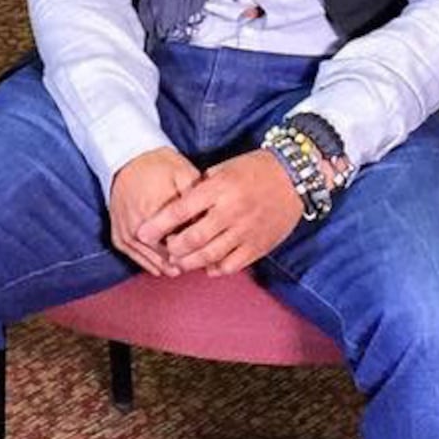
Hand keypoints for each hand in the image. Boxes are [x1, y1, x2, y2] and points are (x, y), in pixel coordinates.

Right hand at [109, 147, 199, 276]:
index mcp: (156, 210)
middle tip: (199, 262)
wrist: (127, 159)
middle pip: (166, 256)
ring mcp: (126, 233)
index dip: (196, 248)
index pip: (180, 242)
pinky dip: (151, 263)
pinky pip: (136, 258)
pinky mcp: (118, 237)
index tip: (208, 249)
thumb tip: (209, 222)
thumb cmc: (160, 166)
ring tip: (185, 266)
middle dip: (183, 260)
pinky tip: (165, 266)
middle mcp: (138, 225)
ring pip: (151, 261)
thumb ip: (197, 199)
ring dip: (168, 265)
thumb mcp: (185, 174)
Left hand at [142, 149, 304, 275]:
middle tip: (164, 250)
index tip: (142, 233)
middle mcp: (232, 211)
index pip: (181, 210)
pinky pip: (231, 265)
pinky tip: (207, 266)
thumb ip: (202, 188)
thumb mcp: (225, 168)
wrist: (296, 177)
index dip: (158, 225)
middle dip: (172, 249)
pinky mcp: (259, 245)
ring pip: (209, 256)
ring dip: (189, 262)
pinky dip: (215, 269)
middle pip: (192, 239)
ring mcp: (246, 231)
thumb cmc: (256, 169)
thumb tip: (178, 208)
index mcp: (220, 188)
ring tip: (180, 262)